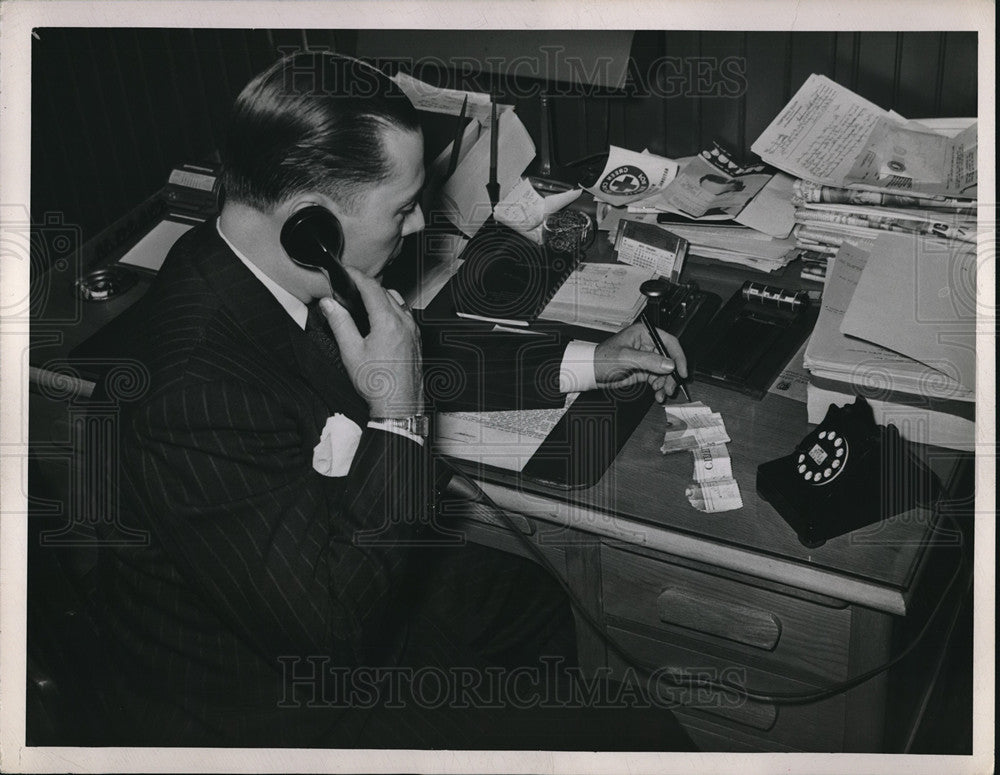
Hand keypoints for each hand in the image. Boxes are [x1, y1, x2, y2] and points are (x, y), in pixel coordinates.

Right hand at [319, 268, 422, 416]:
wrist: (399, 406)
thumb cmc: (378, 384)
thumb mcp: (351, 351)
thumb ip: (339, 323)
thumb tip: (329, 304)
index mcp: (388, 321)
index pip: (371, 287)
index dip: (356, 275)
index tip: (346, 270)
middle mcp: (404, 322)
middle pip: (385, 291)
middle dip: (366, 285)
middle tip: (350, 285)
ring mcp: (413, 331)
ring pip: (397, 301)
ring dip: (380, 296)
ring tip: (364, 300)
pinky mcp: (416, 339)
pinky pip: (404, 314)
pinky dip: (391, 308)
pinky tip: (381, 319)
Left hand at [593, 322, 687, 402]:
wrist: (591, 373)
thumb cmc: (602, 359)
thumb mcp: (626, 358)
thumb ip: (649, 360)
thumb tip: (669, 364)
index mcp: (643, 334)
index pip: (669, 342)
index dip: (678, 356)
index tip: (681, 370)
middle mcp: (647, 345)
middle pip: (669, 359)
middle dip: (672, 375)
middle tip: (671, 387)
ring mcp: (646, 358)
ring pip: (665, 371)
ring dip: (666, 383)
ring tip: (662, 393)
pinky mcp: (644, 370)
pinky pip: (658, 379)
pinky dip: (660, 387)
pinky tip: (657, 394)